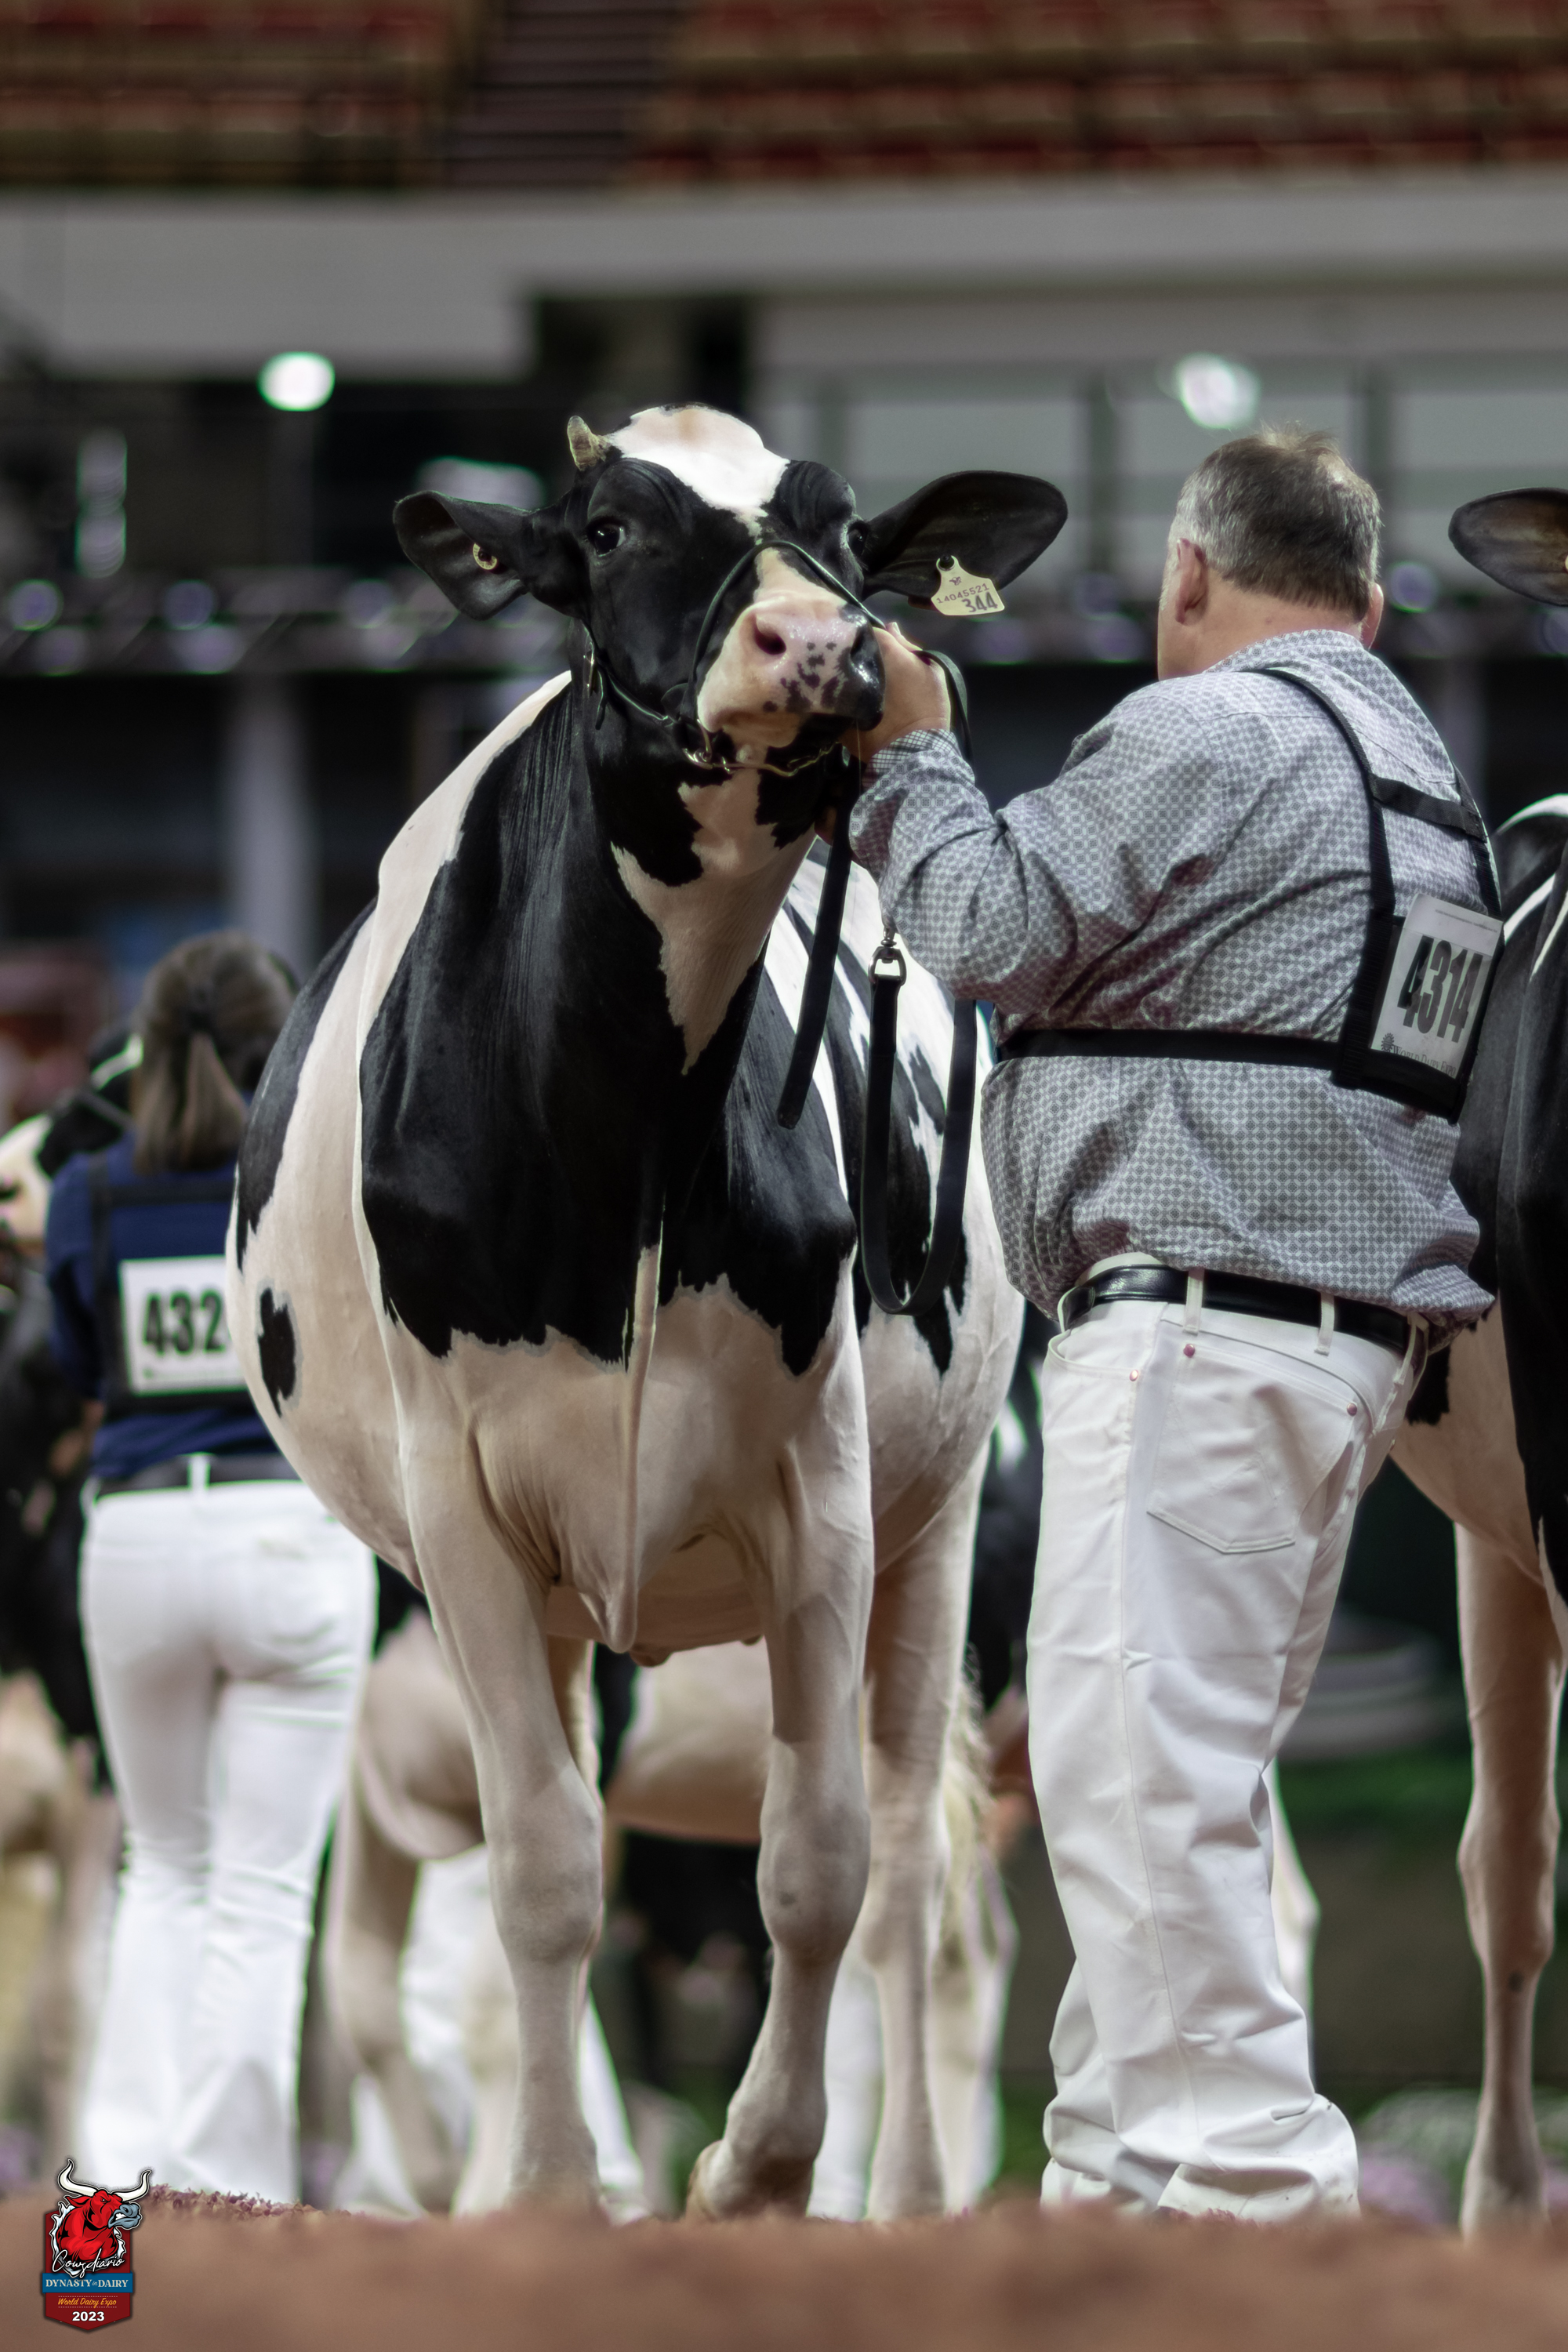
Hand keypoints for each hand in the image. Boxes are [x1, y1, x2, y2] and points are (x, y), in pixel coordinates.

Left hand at [847, 624, 950, 760]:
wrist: (913, 751)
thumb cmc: (928, 707)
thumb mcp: (932, 670)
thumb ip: (909, 646)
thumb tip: (890, 627)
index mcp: (881, 649)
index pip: (866, 630)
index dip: (869, 638)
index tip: (874, 649)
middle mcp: (856, 664)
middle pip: (848, 652)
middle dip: (853, 656)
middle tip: (865, 668)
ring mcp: (842, 689)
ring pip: (837, 675)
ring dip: (843, 678)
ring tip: (855, 687)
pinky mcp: (834, 713)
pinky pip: (832, 701)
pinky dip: (837, 701)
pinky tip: (847, 707)